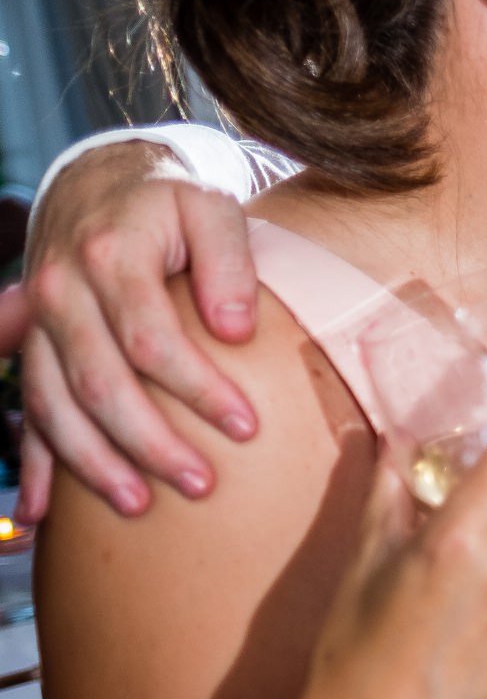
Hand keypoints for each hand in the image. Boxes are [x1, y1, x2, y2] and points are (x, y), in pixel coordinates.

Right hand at [17, 142, 259, 520]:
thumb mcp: (211, 208)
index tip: (247, 428)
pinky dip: (33, 464)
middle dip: (149, 442)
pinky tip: (40, 513)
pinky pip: (27, 410)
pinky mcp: (31, 346)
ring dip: (93, 463)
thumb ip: (229, 261)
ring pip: (54, 405)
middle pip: (100, 383)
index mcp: (109, 256)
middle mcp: (61, 292)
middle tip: (201, 484)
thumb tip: (235, 330)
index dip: (198, 390)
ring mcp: (38, 323)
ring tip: (139, 505)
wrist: (100, 185)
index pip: (152, 340)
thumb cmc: (170, 203)